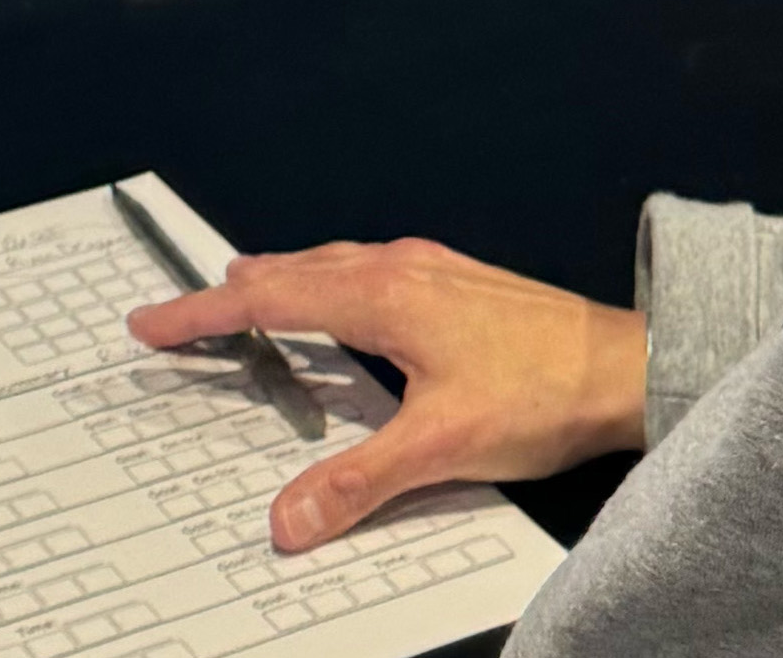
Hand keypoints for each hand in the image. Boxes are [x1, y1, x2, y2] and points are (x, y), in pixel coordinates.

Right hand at [127, 239, 644, 553]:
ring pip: (334, 263)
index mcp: (383, 294)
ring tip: (247, 292)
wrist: (631, 367)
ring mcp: (433, 269)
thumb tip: (287, 519)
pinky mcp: (460, 283)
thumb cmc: (547, 394)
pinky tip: (345, 301)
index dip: (201, 313)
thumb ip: (357, 482)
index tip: (150, 324)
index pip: (267, 299)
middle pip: (291, 270)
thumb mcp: (441, 447)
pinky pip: (370, 268)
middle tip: (181, 314)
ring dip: (282, 279)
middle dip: (230, 293)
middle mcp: (401, 267)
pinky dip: (330, 281)